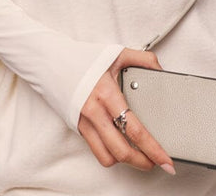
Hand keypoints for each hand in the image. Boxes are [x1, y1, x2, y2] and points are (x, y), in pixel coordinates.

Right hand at [78, 47, 175, 174]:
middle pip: (121, 151)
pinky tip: (121, 147)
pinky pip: (96, 150)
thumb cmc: (82, 58)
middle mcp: (95, 112)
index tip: (164, 158)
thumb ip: (143, 59)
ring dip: (126, 161)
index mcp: (107, 94)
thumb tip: (160, 70)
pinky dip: (111, 154)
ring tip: (141, 157)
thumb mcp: (117, 53)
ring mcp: (84, 122)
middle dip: (143, 162)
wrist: (51, 61)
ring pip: (107, 157)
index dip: (152, 148)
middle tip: (157, 162)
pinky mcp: (78, 127)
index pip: (134, 129)